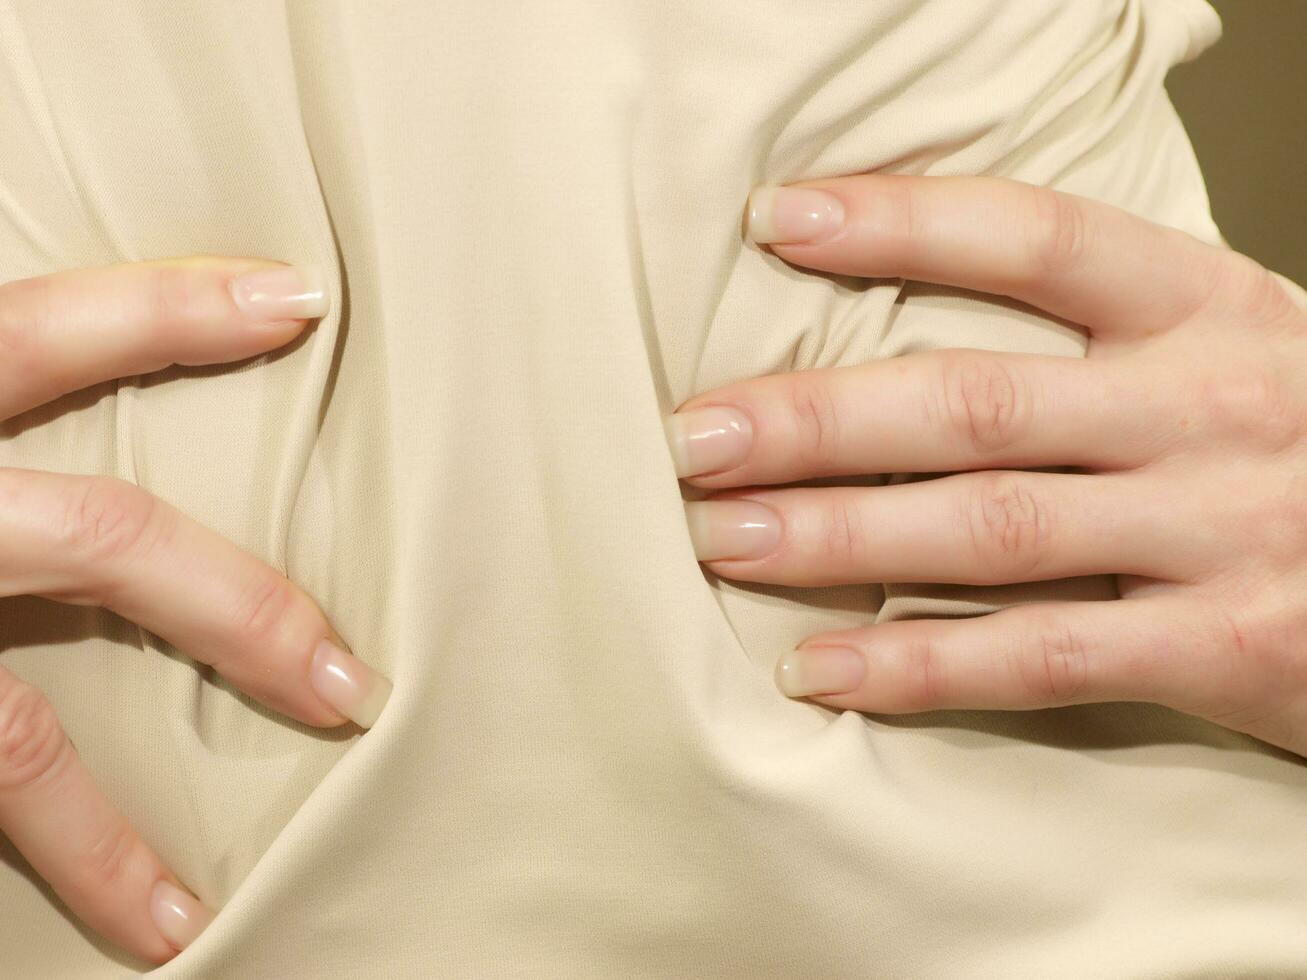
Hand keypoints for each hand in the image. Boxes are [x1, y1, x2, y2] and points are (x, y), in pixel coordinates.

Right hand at [0, 258, 391, 962]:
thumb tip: (51, 382)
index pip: (45, 332)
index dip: (174, 308)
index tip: (300, 300)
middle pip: (97, 538)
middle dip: (240, 611)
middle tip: (351, 686)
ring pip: (4, 737)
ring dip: (98, 844)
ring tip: (178, 918)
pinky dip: (27, 859)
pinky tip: (86, 917)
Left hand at [665, 174, 1306, 756]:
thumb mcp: (1231, 348)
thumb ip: (1104, 336)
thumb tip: (907, 328)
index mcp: (1209, 308)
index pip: (1034, 238)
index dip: (899, 220)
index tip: (775, 221)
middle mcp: (1207, 406)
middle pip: (975, 399)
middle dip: (819, 419)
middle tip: (697, 437)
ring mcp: (1219, 529)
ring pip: (991, 528)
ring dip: (840, 536)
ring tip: (722, 540)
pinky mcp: (1227, 649)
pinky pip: (1043, 658)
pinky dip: (921, 664)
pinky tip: (820, 669)